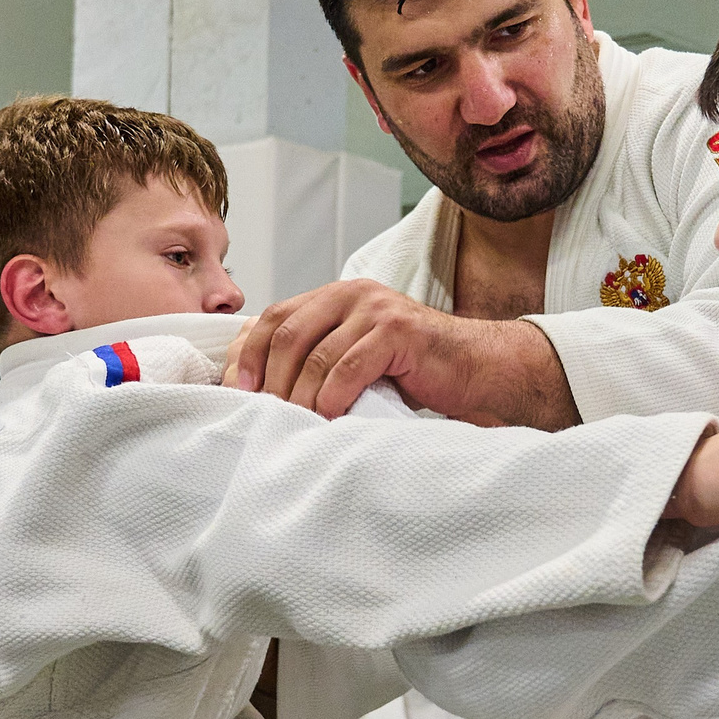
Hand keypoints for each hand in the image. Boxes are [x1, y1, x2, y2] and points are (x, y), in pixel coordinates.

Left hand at [225, 280, 575, 427]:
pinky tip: (329, 417)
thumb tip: (260, 386)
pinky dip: (332, 396)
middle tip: (264, 413)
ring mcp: (377, 309)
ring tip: (295, 424)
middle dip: (271, 379)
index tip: (240, 388)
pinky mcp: (399, 331)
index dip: (250, 352)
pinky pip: (349, 366)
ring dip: (300, 396)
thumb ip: (318, 360)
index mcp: (338, 296)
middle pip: (288, 334)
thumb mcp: (357, 360)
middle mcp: (354, 294)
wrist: (478, 371)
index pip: (276, 316)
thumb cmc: (417, 373)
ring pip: (315, 354)